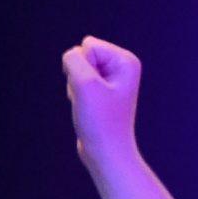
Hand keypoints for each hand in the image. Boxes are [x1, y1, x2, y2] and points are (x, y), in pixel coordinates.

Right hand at [62, 35, 142, 165]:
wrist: (106, 153)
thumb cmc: (100, 121)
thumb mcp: (84, 84)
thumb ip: (73, 59)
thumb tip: (71, 55)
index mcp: (126, 60)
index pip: (87, 45)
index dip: (83, 68)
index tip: (95, 90)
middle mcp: (121, 66)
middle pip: (81, 55)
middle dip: (78, 77)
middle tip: (92, 100)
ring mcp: (111, 79)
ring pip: (76, 70)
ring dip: (76, 88)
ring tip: (90, 106)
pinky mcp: (101, 90)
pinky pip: (77, 82)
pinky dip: (76, 95)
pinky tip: (88, 110)